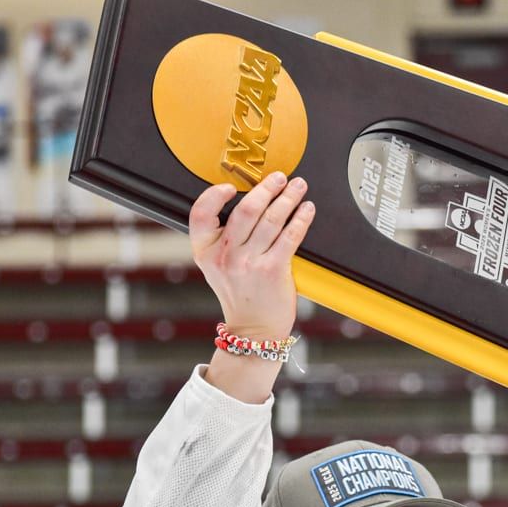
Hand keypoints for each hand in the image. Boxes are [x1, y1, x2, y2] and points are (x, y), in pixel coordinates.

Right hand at [189, 171, 313, 340]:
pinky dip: (301, 219)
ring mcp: (249, 263)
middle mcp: (225, 256)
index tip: (230, 186)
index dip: (213, 195)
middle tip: (279, 177)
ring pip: (271, 220)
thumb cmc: (240, 294)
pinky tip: (307, 209)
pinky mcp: (273, 270)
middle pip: (246, 211)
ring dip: (288, 198)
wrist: (253, 329)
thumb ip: (223, 238)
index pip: (200, 214)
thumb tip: (251, 201)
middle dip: (266, 189)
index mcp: (206, 251)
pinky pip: (290, 236)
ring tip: (298, 187)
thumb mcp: (217, 267)